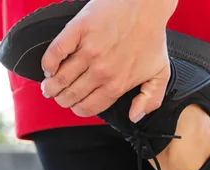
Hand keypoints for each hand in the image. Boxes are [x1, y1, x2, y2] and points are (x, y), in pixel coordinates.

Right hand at [40, 0, 176, 121]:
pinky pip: (55, 53)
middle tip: (58, 96)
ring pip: (60, 78)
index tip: (73, 105)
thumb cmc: (152, 37)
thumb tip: (133, 117)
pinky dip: (48, 64)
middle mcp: (102, 71)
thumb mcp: (161, 73)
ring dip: (51, 86)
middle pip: (71, 95)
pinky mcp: (78, 31)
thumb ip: (151, 99)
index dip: (77, 109)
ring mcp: (88, 51)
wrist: (146, 5)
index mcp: (118, 84)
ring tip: (48, 86)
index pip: (88, 107)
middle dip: (62, 100)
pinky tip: (49, 68)